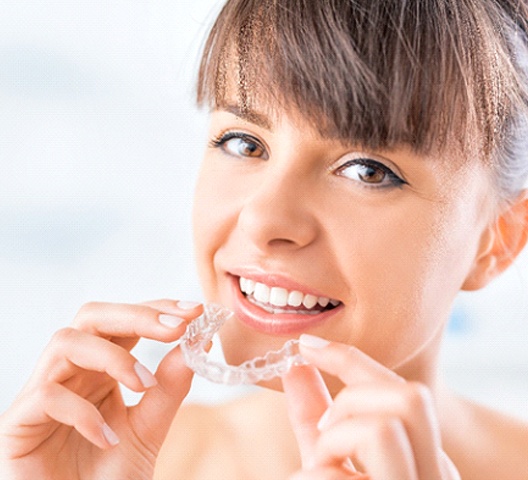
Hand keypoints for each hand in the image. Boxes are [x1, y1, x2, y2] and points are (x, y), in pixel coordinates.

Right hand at [0, 299, 201, 479]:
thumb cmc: (107, 478)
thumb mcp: (148, 430)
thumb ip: (170, 389)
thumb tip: (198, 341)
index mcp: (101, 369)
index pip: (125, 322)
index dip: (157, 309)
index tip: (194, 310)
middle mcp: (72, 373)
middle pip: (92, 317)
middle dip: (137, 315)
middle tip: (177, 328)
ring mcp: (42, 394)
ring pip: (66, 342)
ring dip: (112, 357)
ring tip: (144, 385)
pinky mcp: (18, 423)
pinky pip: (46, 396)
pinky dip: (82, 411)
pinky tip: (107, 438)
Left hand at [282, 335, 459, 479]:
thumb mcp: (324, 457)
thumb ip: (314, 416)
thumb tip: (295, 365)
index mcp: (424, 456)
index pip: (403, 389)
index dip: (350, 358)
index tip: (307, 344)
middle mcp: (436, 475)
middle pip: (412, 396)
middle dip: (353, 399)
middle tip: (325, 434)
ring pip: (383, 429)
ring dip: (333, 442)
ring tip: (319, 469)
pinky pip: (342, 475)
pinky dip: (314, 475)